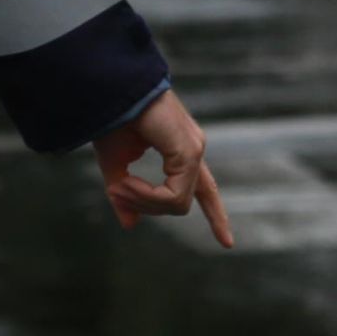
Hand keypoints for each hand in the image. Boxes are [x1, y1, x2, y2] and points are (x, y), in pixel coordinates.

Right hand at [95, 89, 233, 245]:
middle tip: (116, 193)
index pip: (205, 190)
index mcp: (181, 151)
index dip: (216, 216)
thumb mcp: (115, 166)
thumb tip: (130, 225)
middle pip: (183, 201)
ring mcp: (194, 149)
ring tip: (117, 186)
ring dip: (143, 201)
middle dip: (147, 206)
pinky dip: (147, 196)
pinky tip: (124, 182)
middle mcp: (193, 149)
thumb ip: (125, 195)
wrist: (108, 91)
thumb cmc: (110, 121)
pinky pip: (174, 195)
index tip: (228, 244)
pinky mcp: (188, 151)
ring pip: (177, 203)